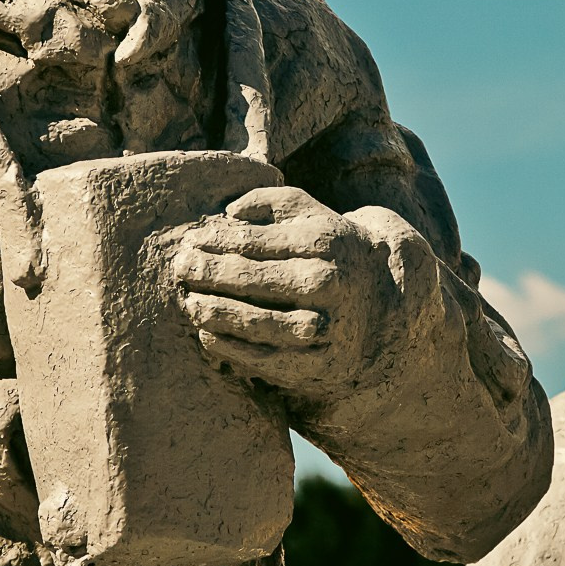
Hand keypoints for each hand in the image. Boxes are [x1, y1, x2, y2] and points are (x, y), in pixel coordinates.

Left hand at [175, 187, 434, 403]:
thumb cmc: (335, 254)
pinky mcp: (318, 363)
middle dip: (206, 273)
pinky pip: (264, 358)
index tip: (189, 240)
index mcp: (324, 241)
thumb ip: (272, 202)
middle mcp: (327, 282)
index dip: (214, 241)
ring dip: (213, 311)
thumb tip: (228, 212)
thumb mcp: (316, 216)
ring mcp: (324, 325)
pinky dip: (230, 347)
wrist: (386, 308)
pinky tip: (207, 333)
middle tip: (178, 268)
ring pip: (255, 321)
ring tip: (187, 302)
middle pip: (250, 279)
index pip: (254, 241)